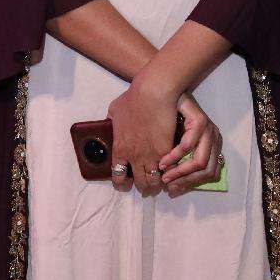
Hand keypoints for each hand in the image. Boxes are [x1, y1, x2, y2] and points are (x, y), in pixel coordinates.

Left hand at [106, 77, 177, 195]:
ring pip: (154, 180)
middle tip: (146, 186)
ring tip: (160, 183)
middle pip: (139, 182)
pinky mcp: (166, 151)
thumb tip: (108, 122)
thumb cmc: (132, 99)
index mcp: (120, 148)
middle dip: (143, 187)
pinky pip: (168, 170)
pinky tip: (171, 173)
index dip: (121, 183)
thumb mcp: (114, 110)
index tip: (125, 184)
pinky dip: (169, 173)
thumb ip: (111, 121)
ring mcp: (151, 155)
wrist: (152, 93)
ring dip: (156, 183)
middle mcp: (134, 156)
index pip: (118, 175)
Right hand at [160, 93, 222, 196]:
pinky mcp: (201, 121)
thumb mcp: (176, 141)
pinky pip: (188, 146)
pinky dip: (175, 157)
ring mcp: (210, 130)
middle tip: (168, 185)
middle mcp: (215, 138)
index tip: (174, 189)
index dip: (192, 184)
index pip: (210, 174)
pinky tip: (163, 161)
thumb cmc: (169, 116)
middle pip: (208, 171)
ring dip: (180, 172)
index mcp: (213, 145)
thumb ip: (178, 159)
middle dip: (186, 181)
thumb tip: (172, 184)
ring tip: (164, 174)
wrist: (165, 91)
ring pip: (200, 162)